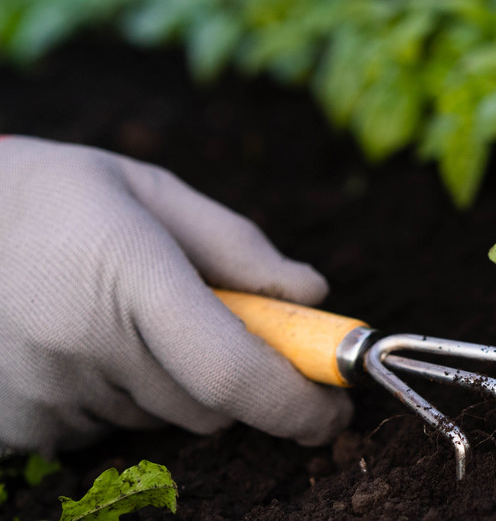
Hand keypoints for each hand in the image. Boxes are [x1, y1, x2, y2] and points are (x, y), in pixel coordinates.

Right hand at [0, 137, 350, 452]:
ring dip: (171, 382)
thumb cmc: (58, 195)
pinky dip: (117, 397)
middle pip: (211, 406)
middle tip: (208, 319)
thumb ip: (238, 246)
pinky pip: (105, 430)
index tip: (336, 409)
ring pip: (161, 418)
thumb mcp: (151, 192)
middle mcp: (83, 343)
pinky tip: (77, 341)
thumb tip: (315, 294)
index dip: (296, 403)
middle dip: (236, 377)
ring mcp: (43, 392)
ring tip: (118, 313)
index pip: (232, 371)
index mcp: (130, 274)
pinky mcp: (17, 425)